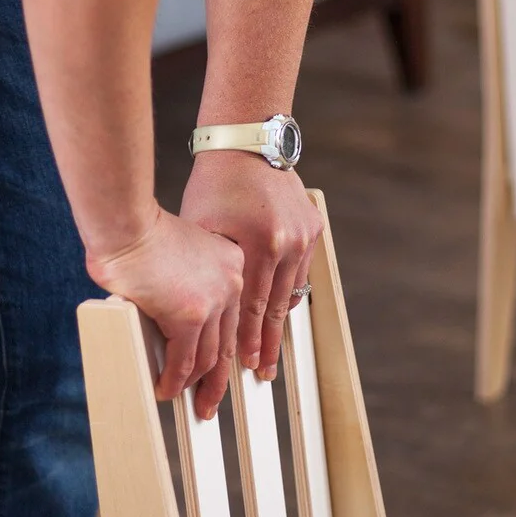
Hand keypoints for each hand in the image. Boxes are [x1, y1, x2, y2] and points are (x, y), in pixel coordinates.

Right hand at [86, 205, 243, 419]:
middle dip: (217, 377)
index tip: (222, 367)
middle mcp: (231, 283)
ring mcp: (213, 301)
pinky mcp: (189, 316)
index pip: (233, 317)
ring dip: (195, 384)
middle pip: (227, 342)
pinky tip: (166, 389)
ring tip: (184, 400)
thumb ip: (187, 281)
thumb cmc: (138, 232)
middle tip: (209, 399)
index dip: (227, 347)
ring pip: (209, 356)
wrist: (124, 224)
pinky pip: (185, 359)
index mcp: (232, 265)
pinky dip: (175, 378)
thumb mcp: (179, 253)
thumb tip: (173, 312)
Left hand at [179, 150, 322, 380]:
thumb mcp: (202, 226)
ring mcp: (305, 236)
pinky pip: (301, 273)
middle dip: (267, 343)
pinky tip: (279, 314)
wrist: (247, 143)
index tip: (245, 364)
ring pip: (292, 292)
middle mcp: (289, 243)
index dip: (247, 338)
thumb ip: (210, 269)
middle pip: (276, 307)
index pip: (252, 305)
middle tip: (264, 372)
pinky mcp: (313, 229)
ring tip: (271, 351)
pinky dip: (288, 294)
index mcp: (260, 243)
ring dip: (279, 323)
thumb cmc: (214, 183)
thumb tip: (205, 312)